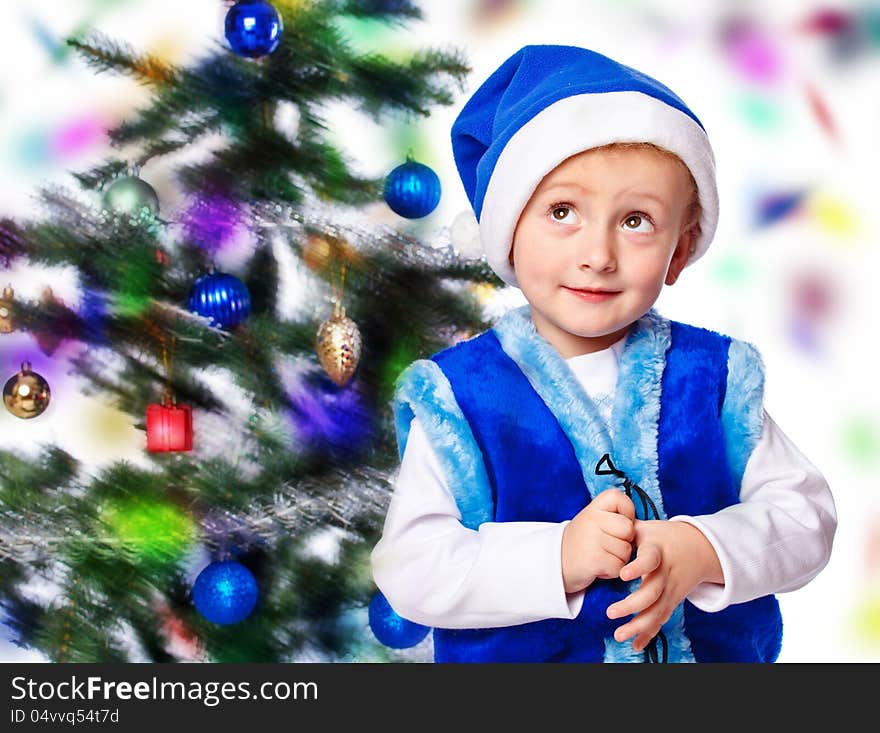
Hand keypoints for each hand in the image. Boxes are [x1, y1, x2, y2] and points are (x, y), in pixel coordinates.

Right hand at [561, 488, 635, 593]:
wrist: (555, 562)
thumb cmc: (583, 541)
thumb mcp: (594, 521)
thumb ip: (614, 517)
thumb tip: (641, 526)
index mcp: (594, 506)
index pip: (623, 500)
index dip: (627, 514)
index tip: (615, 524)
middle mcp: (592, 519)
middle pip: (629, 530)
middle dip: (624, 541)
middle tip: (606, 544)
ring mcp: (593, 539)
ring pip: (626, 552)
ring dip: (617, 559)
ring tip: (599, 555)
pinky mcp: (594, 560)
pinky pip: (619, 567)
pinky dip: (611, 572)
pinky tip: (596, 566)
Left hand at [605, 520, 721, 651]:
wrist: (699, 546)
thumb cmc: (663, 535)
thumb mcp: (647, 527)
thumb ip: (626, 528)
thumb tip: (603, 523)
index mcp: (657, 551)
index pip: (650, 560)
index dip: (638, 567)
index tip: (622, 574)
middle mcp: (666, 573)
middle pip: (653, 593)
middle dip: (632, 606)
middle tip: (610, 613)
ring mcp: (671, 589)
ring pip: (657, 611)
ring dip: (638, 625)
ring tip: (618, 634)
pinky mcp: (673, 600)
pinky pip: (661, 619)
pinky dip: (649, 633)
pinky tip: (635, 645)